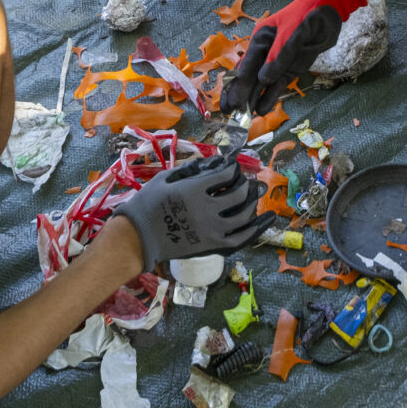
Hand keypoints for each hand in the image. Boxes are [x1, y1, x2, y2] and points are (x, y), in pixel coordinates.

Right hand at [111, 153, 274, 268]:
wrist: (138, 238)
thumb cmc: (147, 204)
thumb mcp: (165, 178)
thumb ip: (191, 168)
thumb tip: (215, 161)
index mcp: (193, 191)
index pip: (225, 175)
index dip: (232, 168)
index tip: (232, 166)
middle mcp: (207, 210)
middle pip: (238, 194)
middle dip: (245, 183)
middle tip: (246, 180)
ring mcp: (213, 231)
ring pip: (244, 215)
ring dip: (253, 202)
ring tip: (256, 193)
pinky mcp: (214, 247)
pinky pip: (243, 238)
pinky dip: (257, 228)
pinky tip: (268, 218)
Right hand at [219, 0, 366, 114]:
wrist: (329, 11)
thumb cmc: (306, 15)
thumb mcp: (291, 34)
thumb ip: (278, 57)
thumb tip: (263, 81)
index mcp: (260, 39)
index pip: (246, 66)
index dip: (237, 86)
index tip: (231, 102)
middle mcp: (265, 52)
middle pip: (250, 77)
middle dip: (240, 95)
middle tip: (230, 113)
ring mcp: (278, 61)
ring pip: (262, 83)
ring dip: (254, 98)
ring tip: (244, 117)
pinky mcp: (291, 68)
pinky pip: (278, 85)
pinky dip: (271, 96)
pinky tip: (262, 109)